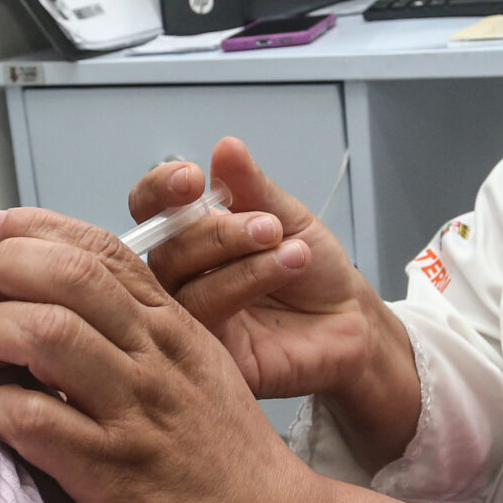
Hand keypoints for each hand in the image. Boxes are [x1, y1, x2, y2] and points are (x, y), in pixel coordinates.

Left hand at [0, 209, 470, 502]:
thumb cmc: (222, 453)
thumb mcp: (196, 365)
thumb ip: (141, 326)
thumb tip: (66, 294)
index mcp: (172, 324)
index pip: (99, 246)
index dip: (37, 227)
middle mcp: (154, 356)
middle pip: (65, 273)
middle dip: (7, 273)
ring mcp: (134, 411)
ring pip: (43, 332)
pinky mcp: (112, 471)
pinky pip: (33, 418)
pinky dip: (1, 409)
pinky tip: (7, 418)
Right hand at [132, 138, 420, 460]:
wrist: (352, 321)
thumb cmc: (315, 271)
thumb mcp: (289, 217)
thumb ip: (253, 187)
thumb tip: (226, 148)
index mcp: (192, 237)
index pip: (150, 210)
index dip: (159, 191)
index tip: (191, 178)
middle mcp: (185, 277)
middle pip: (163, 249)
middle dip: (214, 230)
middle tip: (267, 226)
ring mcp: (193, 317)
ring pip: (182, 285)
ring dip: (237, 259)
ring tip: (290, 250)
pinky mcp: (210, 354)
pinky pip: (204, 320)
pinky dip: (242, 286)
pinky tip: (281, 270)